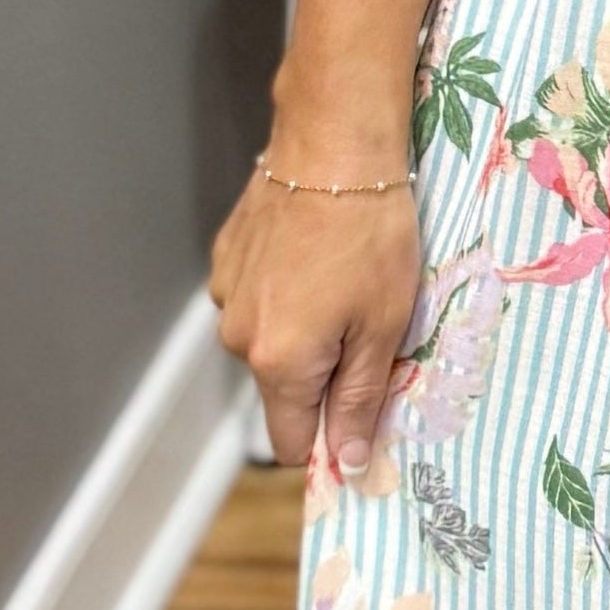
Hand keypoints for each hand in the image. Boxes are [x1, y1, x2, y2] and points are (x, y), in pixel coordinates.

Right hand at [208, 157, 420, 482]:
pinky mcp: (226, 259)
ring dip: (305, 330)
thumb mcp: (383, 326)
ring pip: (270, 342)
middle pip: (282, 389)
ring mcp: (226, 294)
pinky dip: (287, 292)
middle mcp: (238, 337)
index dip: (328, 441)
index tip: (362, 421)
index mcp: (278, 364)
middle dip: (324, 375)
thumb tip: (346, 463)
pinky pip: (258, 299)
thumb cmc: (371, 236)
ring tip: (343, 281)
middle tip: (369, 326)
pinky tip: (316, 256)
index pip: (291, 443)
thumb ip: (359, 401)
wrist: (333, 146)